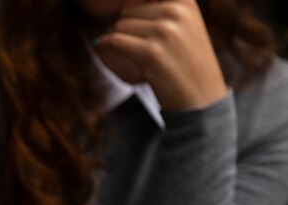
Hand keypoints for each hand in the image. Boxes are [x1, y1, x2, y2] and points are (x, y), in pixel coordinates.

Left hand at [96, 0, 226, 109]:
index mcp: (186, 1)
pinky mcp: (150, 53)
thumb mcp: (188, 26)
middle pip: (128, 9)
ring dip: (113, 36)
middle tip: (123, 38)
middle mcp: (176, 12)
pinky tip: (101, 46)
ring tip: (116, 46)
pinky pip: (115, 41)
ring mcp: (163, 32)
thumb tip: (129, 5)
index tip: (132, 25)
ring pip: (120, 25)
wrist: (200, 98)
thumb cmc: (190, 64)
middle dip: (122, 23)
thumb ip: (166, 11)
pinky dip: (105, 44)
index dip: (132, 8)